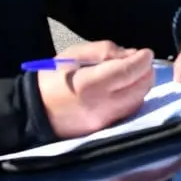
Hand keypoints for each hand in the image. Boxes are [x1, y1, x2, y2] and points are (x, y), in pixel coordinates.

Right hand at [37, 40, 155, 139]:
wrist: (34, 111)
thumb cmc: (53, 77)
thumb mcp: (74, 54)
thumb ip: (105, 51)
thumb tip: (132, 55)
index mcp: (90, 84)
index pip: (128, 72)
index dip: (142, 60)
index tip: (146, 52)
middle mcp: (101, 105)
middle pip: (140, 89)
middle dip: (146, 72)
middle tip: (142, 62)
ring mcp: (104, 121)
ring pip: (137, 102)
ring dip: (141, 86)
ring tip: (133, 74)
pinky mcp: (105, 130)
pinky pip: (128, 112)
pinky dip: (133, 98)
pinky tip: (127, 89)